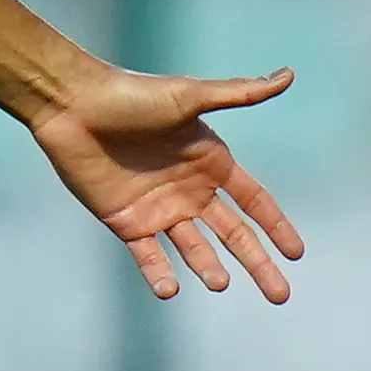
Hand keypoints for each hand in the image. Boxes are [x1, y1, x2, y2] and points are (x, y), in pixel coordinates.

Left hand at [29, 65, 304, 301]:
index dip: (276, 226)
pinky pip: (148, 255)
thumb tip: (289, 74)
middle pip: (234, 234)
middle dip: (257, 263)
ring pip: (194, 249)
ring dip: (208, 268)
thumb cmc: (132, 94)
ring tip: (219, 283)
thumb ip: (240, 93)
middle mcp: (190, 189)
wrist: (73, 105)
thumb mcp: (190, 95)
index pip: (255, 202)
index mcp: (211, 162)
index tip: (297, 253)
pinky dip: (159, 274)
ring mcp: (159, 208)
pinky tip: (169, 290)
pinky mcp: (126, 221)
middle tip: (280, 295)